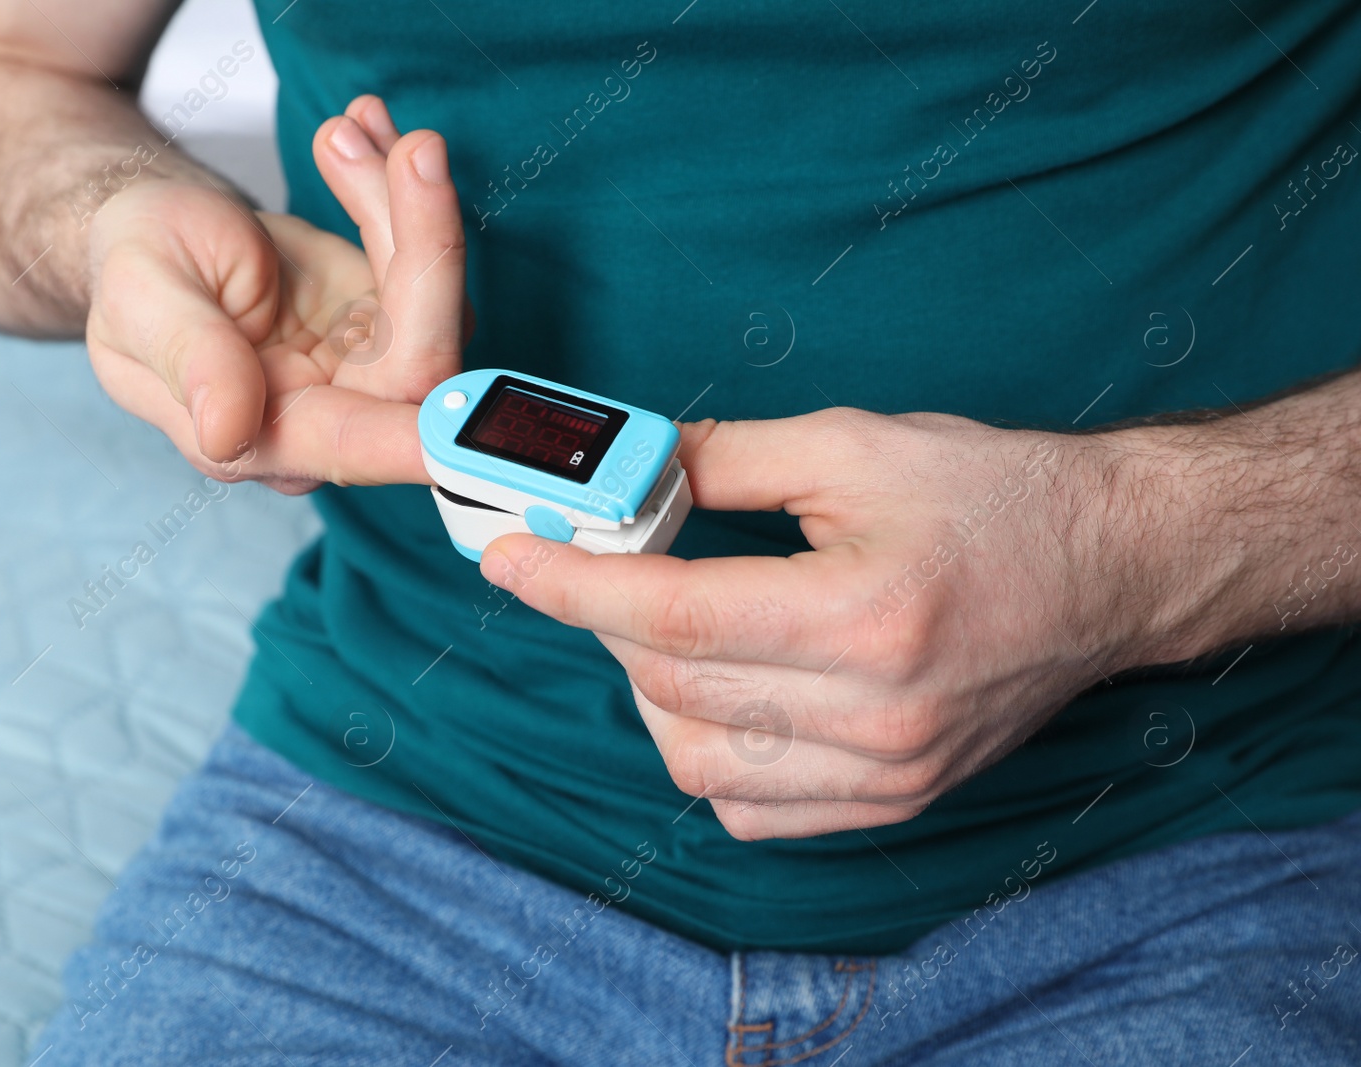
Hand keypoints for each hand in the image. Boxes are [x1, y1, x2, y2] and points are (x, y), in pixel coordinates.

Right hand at [84, 95, 468, 490]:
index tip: (473, 419)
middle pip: (421, 356)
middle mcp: (333, 414)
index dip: (419, 440)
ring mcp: (372, 365)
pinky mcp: (393, 315)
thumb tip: (226, 432)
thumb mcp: (141, 298)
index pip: (357, 446)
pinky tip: (372, 128)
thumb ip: (188, 359)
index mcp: (264, 438)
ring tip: (352, 124)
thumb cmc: (137, 273)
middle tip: (414, 150)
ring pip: (432, 296)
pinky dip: (405, 187)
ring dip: (403, 199)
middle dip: (424, 246)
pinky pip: (425, 258)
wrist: (153, 232)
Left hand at [479, 409, 1134, 839]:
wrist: (1112, 568)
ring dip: (648, 689)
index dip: (571, 583)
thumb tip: (622, 470)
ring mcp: (887, 771)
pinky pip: (751, 809)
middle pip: (672, 685)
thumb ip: (725, 460)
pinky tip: (719, 691)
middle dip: (604, 618)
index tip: (508, 555)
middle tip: (594, 560)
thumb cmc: (996, 495)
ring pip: (697, 762)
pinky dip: (707, 754)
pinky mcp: (894, 799)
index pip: (671, 615)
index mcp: (867, 614)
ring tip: (662, 623)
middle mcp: (877, 713)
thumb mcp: (856, 445)